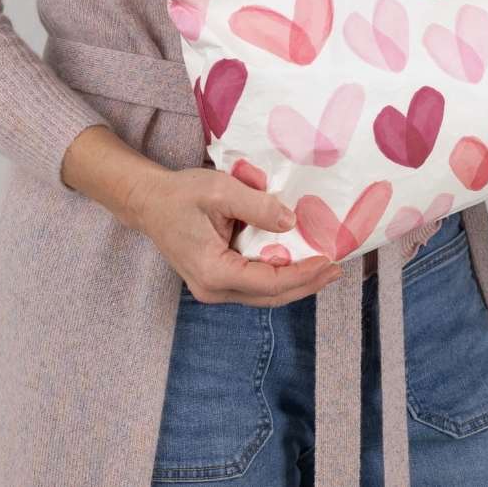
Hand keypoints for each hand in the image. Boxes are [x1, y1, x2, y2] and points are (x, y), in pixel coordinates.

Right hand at [127, 165, 342, 306]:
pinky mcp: (217, 279)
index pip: (269, 282)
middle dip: (306, 284)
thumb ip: (257, 206)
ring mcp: (214, 287)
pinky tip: (298, 263)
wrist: (150, 202)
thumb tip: (291, 222)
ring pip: (264, 294)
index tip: (329, 260)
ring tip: (325, 268)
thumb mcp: (221, 190)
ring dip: (295, 283)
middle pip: (270, 296)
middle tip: (337, 269)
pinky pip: (255, 283)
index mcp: (213, 271)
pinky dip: (279, 275)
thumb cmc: (182, 194)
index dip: (303, 274)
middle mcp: (214, 289)